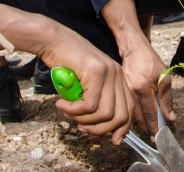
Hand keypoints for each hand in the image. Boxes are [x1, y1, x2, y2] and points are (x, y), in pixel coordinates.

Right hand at [38, 27, 133, 144]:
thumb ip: (95, 100)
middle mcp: (117, 74)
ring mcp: (108, 72)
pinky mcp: (96, 72)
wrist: (54, 41)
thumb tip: (99, 126)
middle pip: (120, 115)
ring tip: (68, 113)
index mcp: (118, 78)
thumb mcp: (85, 85)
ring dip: (84, 120)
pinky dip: (73, 110)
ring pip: (104, 113)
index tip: (113, 140)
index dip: (122, 128)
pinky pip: (88, 105)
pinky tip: (61, 104)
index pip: (129, 109)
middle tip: (82, 128)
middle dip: (100, 129)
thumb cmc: (66, 64)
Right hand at [120, 37, 175, 138]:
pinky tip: (136, 118)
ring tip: (146, 131)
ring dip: (139, 123)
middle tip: (152, 138)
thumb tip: (170, 117)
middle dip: (146, 129)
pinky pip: (126, 106)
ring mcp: (123, 91)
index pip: (149, 113)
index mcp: (142, 88)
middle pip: (138, 117)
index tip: (157, 137)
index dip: (154, 126)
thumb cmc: (150, 60)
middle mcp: (130, 92)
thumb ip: (166, 98)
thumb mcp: (164, 76)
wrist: (132, 48)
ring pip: (131, 113)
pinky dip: (132, 114)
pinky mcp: (119, 90)